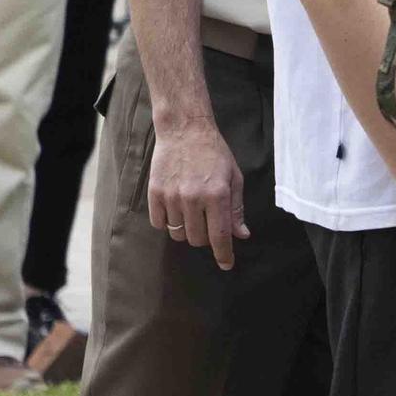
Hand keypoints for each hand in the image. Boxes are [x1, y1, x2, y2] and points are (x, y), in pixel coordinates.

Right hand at [148, 121, 249, 270]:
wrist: (185, 130)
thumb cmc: (214, 153)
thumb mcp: (234, 177)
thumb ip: (236, 208)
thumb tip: (241, 235)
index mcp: (217, 194)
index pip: (220, 236)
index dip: (224, 254)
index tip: (226, 265)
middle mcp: (193, 198)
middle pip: (197, 240)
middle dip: (205, 238)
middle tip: (209, 222)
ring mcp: (172, 197)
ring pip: (178, 234)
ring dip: (187, 230)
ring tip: (193, 210)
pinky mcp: (154, 194)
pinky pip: (159, 224)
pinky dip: (168, 222)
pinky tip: (176, 208)